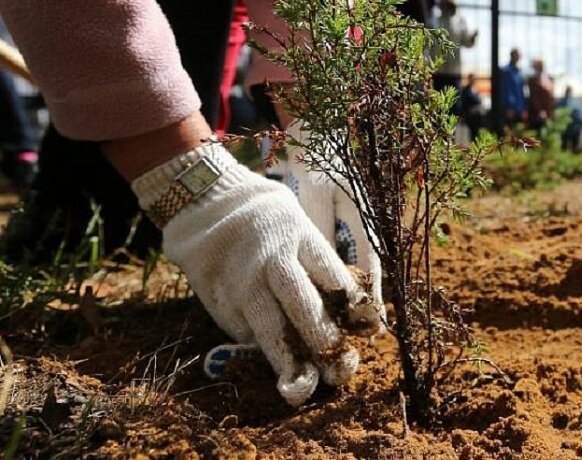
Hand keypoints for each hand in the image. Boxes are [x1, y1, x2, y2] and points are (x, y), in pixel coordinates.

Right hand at [132, 144, 380, 405]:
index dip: (352, 303)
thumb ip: (318, 256)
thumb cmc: (265, 213)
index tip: (370, 326)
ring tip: (303, 387)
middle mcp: (270, 259)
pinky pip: (243, 330)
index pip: (331, 273)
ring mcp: (242, 281)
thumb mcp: (298, 218)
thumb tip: (349, 301)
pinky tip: (275, 359)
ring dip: (288, 360)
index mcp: (298, 233)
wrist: (205, 201)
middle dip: (323, 339)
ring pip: (268, 327)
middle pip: (301, 305)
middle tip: (342, 369)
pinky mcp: (218, 299)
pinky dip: (260, 347)